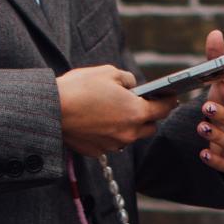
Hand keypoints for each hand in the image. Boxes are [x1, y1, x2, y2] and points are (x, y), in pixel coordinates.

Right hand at [56, 64, 175, 158]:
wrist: (52, 109)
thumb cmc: (80, 87)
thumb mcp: (108, 72)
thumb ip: (127, 79)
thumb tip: (132, 86)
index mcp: (136, 112)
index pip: (163, 109)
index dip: (169, 101)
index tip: (171, 97)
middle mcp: (128, 133)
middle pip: (148, 127)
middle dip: (148, 116)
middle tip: (140, 104)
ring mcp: (112, 145)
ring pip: (129, 136)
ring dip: (127, 126)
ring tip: (114, 111)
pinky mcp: (97, 151)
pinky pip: (110, 143)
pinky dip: (108, 134)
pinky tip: (96, 121)